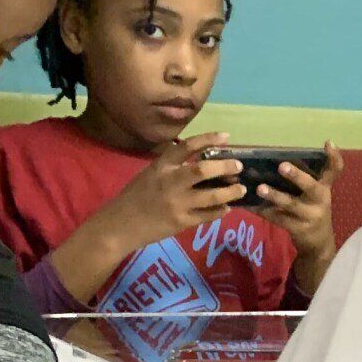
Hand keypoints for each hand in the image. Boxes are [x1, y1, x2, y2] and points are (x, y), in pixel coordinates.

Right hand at [108, 133, 246, 250]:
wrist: (119, 225)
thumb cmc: (135, 197)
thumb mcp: (150, 174)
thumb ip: (172, 167)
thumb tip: (202, 162)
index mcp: (161, 166)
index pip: (187, 146)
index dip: (208, 139)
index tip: (226, 136)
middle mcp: (170, 181)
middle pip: (203, 169)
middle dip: (225, 166)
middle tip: (239, 166)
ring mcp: (177, 203)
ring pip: (211, 195)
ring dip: (230, 192)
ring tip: (241, 189)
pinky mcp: (181, 222)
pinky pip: (207, 215)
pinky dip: (220, 210)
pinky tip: (227, 208)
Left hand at [255, 143, 342, 292]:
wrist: (318, 244)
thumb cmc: (312, 210)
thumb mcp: (316, 194)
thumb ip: (305, 178)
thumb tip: (274, 159)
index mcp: (324, 188)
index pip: (334, 170)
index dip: (333, 157)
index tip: (327, 143)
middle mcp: (320, 200)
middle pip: (311, 186)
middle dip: (297, 176)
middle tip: (281, 166)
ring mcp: (309, 215)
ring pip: (291, 204)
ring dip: (274, 195)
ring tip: (259, 188)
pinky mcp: (298, 229)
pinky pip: (277, 218)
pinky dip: (262, 211)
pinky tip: (249, 205)